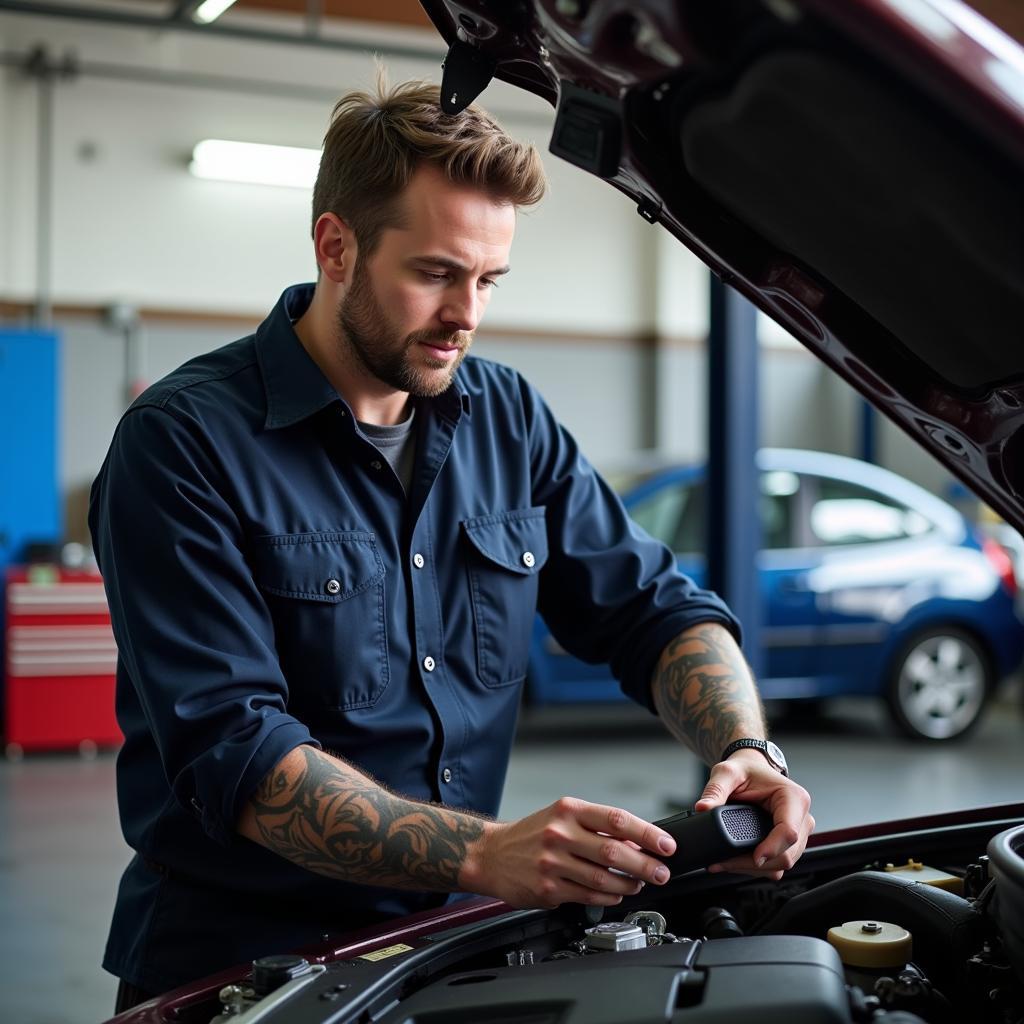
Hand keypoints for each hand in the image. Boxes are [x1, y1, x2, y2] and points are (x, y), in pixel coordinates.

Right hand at [460, 797, 678, 908]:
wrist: (491, 853)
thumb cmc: (532, 833)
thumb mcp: (562, 816)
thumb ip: (596, 827)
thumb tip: (638, 841)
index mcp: (568, 809)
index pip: (616, 819)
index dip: (647, 833)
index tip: (666, 844)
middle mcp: (560, 833)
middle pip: (614, 852)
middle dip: (645, 865)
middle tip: (661, 872)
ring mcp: (552, 862)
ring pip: (603, 878)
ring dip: (629, 884)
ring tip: (640, 884)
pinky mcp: (547, 888)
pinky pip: (588, 896)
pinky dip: (608, 897)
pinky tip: (616, 893)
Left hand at [695, 749, 813, 879]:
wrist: (752, 770)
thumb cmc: (746, 770)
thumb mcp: (727, 772)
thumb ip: (715, 789)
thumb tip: (703, 808)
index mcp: (793, 798)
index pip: (789, 832)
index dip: (772, 848)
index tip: (754, 857)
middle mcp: (801, 817)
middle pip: (786, 854)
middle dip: (754, 863)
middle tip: (723, 862)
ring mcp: (798, 833)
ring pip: (782, 864)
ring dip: (753, 868)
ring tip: (724, 863)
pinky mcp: (789, 845)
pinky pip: (777, 865)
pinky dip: (756, 868)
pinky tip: (736, 862)